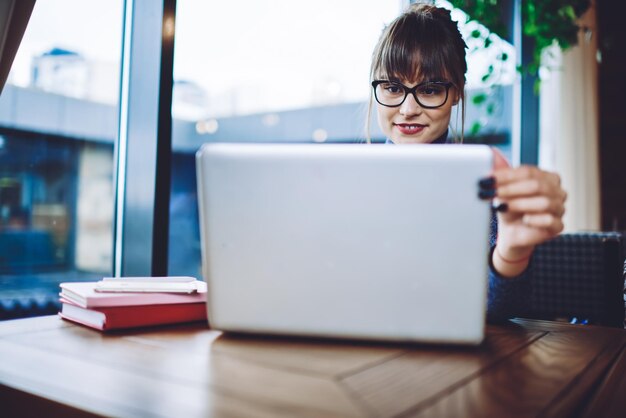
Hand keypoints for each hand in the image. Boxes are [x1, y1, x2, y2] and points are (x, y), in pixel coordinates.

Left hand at [490, 147, 566, 276]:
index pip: (528, 172)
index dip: (506, 175)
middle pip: (536, 186)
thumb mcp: (502, 189)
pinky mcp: (558, 226)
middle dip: (510, 189)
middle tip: (491, 193)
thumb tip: (492, 153)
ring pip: (544, 203)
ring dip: (519, 204)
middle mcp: (557, 191)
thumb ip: (499, 172)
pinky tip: (524, 219)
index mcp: (546, 177)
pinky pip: (550, 220)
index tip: (487, 179)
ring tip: (501, 206)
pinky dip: (535, 219)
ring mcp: (560, 208)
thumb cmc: (509, 207)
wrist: (511, 231)